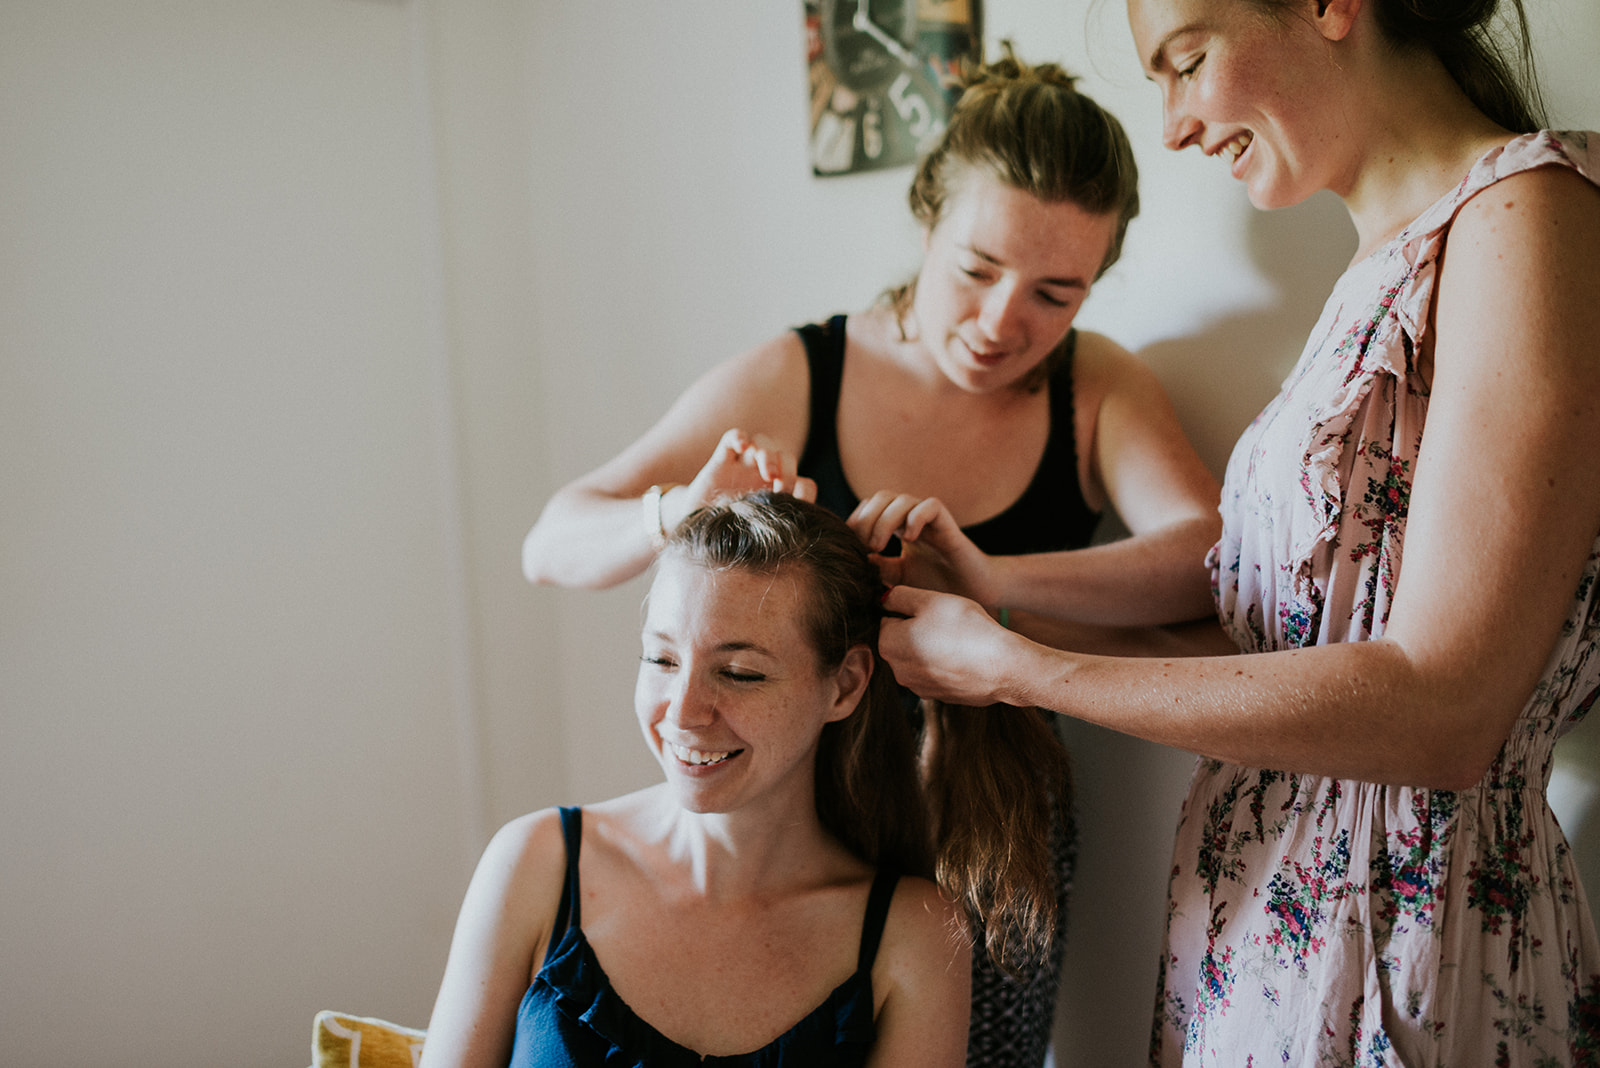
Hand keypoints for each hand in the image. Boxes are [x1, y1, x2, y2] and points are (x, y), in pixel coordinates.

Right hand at [671, 428, 816, 528]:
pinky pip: (732, 438)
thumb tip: (800, 542)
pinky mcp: (720, 463)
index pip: (803, 483)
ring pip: (762, 443)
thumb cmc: (728, 538)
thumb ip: (774, 535)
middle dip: (788, 469)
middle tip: (782, 486)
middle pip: (785, 458)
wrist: (694, 531)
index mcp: (777, 497)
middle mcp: (762, 479)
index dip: (803, 489)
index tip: (796, 503)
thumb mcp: (753, 539)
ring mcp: (742, 468)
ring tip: (769, 472)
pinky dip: (739, 437)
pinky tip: (742, 446)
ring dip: (769, 454)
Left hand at [848, 492, 998, 604]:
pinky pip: (930, 506)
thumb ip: (878, 568)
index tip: (849, 547)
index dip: (856, 522)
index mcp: (897, 528)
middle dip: (866, 519)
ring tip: (879, 547)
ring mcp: (930, 521)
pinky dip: (915, 518)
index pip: (869, 508)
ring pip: (901, 499)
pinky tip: (909, 539)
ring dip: (884, 520)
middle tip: (864, 546)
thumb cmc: (937, 587)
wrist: (973, 593)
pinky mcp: (948, 525)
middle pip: (881, 497)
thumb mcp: (899, 579)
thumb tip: (855, 558)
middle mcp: (912, 520)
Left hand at [878, 585, 1017, 705]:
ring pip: (919, 658)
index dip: (911, 611)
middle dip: (919, 631)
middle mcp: (898, 671)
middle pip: (903, 640)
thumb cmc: (966, 628)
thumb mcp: (930, 599)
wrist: (1002, 667)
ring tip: (957, 640)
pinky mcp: (939, 696)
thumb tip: (884, 599)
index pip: (889, 619)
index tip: (932, 611)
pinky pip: (936, 673)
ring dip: (932, 648)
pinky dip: (946, 665)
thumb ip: (900, 596)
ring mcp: (918, 687)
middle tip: (946, 624)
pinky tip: (964, 657)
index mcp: (888, 645)